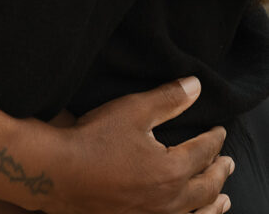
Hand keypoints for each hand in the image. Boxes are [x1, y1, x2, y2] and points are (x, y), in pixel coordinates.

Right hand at [45, 77, 231, 213]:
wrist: (60, 174)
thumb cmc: (94, 140)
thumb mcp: (133, 110)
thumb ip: (168, 99)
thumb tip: (196, 86)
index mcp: (172, 170)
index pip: (203, 152)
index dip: (214, 139)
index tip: (220, 131)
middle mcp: (169, 200)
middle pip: (206, 188)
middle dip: (220, 172)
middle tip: (228, 163)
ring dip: (214, 205)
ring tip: (224, 201)